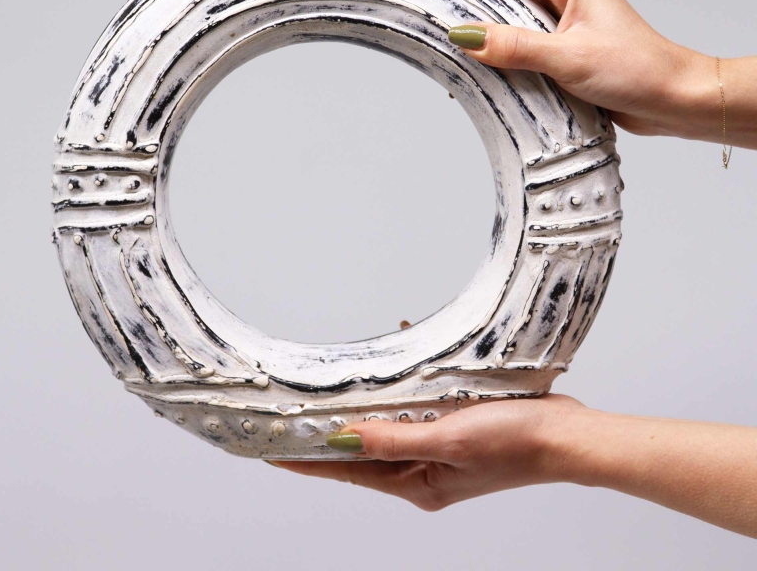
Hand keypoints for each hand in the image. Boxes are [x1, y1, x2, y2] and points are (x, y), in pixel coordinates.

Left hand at [271, 395, 581, 510]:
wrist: (566, 435)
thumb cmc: (515, 443)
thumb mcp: (448, 439)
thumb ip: (393, 438)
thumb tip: (344, 438)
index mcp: (418, 481)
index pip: (349, 469)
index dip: (310, 459)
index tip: (274, 450)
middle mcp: (425, 469)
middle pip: (365, 449)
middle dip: (333, 430)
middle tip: (299, 411)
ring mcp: (441, 448)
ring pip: (390, 425)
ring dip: (368, 406)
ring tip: (337, 387)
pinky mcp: (456, 426)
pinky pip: (418, 407)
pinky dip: (406, 387)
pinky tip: (402, 358)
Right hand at [410, 0, 756, 148]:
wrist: (673, 96)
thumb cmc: (637, 69)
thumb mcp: (570, 58)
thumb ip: (515, 46)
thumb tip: (465, 36)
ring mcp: (561, 15)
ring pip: (505, 0)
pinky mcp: (560, 41)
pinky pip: (515, 28)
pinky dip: (490, 32)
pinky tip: (471, 41)